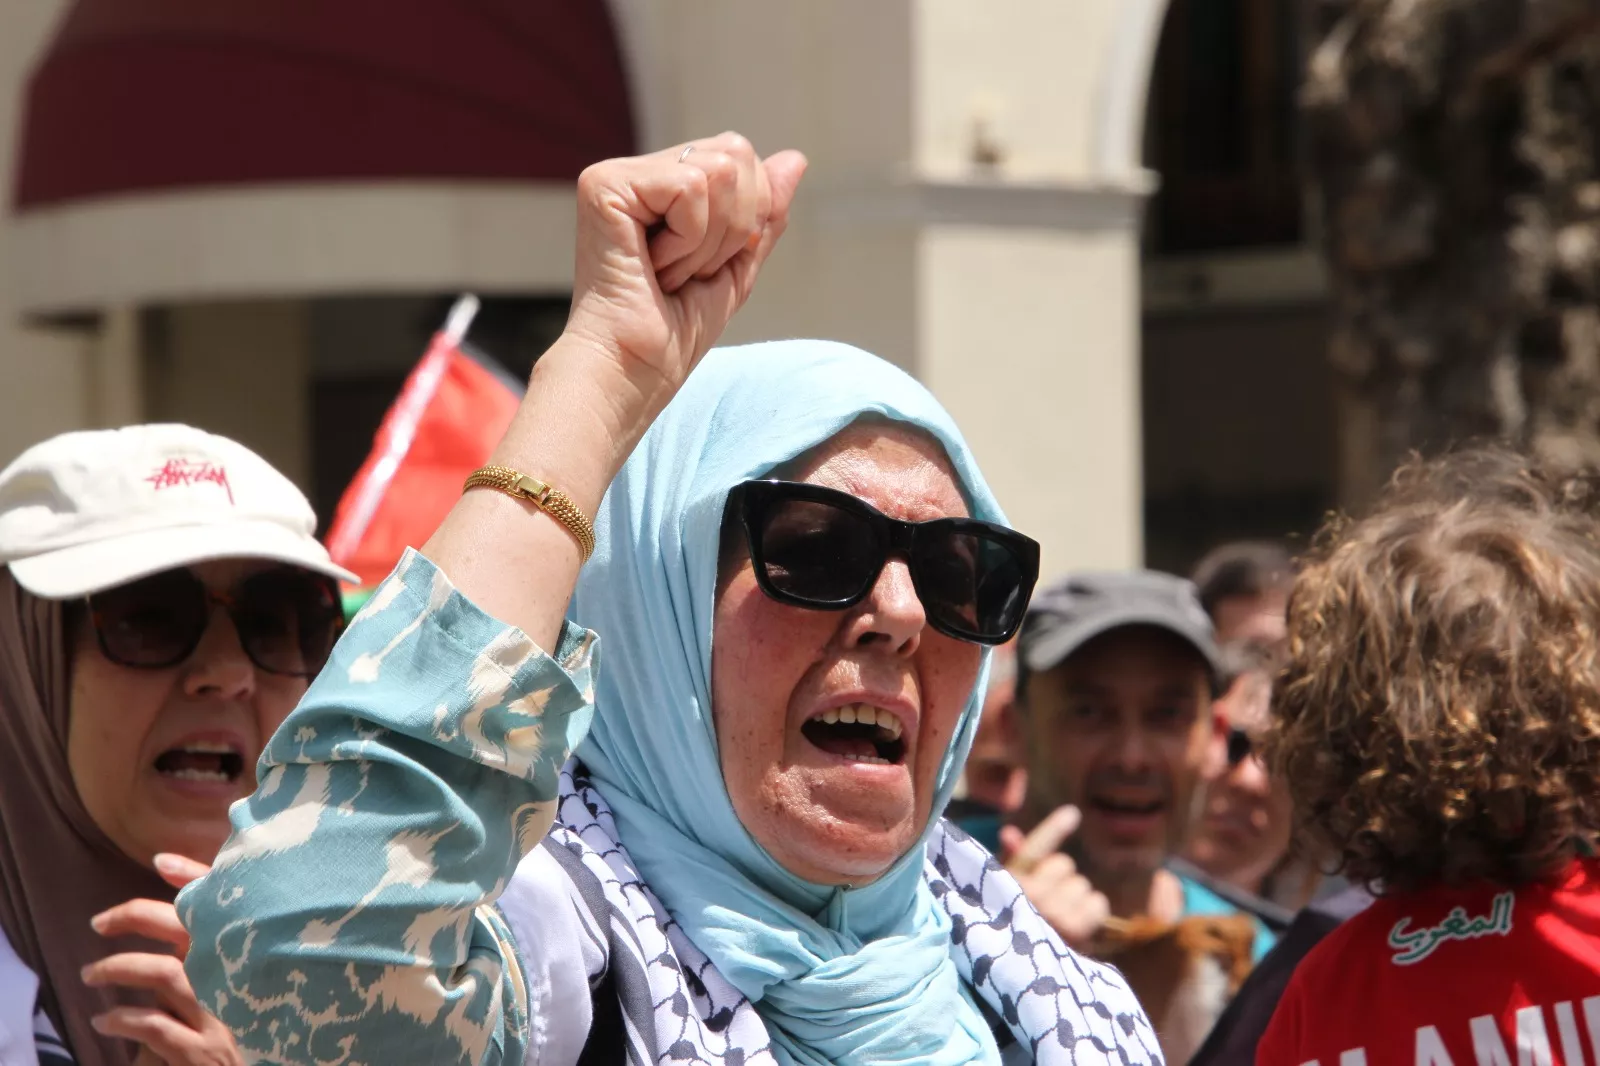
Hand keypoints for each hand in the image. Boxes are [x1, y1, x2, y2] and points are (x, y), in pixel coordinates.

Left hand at [83, 853, 241, 1065]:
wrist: (280, 1064)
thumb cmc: (257, 1009)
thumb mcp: (237, 963)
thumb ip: (206, 919)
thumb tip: (163, 860)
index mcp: (250, 946)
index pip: (224, 898)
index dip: (190, 874)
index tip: (157, 864)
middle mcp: (240, 972)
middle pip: (185, 930)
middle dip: (136, 918)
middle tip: (99, 924)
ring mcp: (224, 1011)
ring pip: (166, 975)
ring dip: (121, 970)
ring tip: (91, 974)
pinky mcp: (205, 1050)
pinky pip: (156, 1026)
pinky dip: (124, 1019)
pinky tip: (105, 1020)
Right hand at [561, 132, 807, 439]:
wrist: (633, 373)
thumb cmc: (673, 334)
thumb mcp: (736, 268)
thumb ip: (764, 214)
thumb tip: (796, 158)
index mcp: (665, 184)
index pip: (740, 156)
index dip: (747, 218)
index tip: (701, 267)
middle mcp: (638, 171)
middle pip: (736, 152)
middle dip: (733, 227)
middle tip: (685, 272)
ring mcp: (616, 175)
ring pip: (719, 169)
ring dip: (708, 241)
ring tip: (667, 273)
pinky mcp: (603, 185)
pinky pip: (691, 187)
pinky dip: (688, 241)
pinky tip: (652, 267)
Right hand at [1001, 805, 1110, 951]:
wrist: (1020, 983)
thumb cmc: (1011, 931)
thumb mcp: (1002, 895)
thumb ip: (1008, 863)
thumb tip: (1011, 833)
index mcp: (1005, 884)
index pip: (1033, 848)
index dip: (1054, 828)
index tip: (1073, 814)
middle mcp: (1027, 895)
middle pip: (1064, 865)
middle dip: (1061, 881)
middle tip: (1050, 905)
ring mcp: (1053, 913)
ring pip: (1082, 885)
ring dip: (1077, 900)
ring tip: (1062, 921)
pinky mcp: (1074, 932)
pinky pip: (1097, 904)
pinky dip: (1092, 914)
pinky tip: (1079, 929)